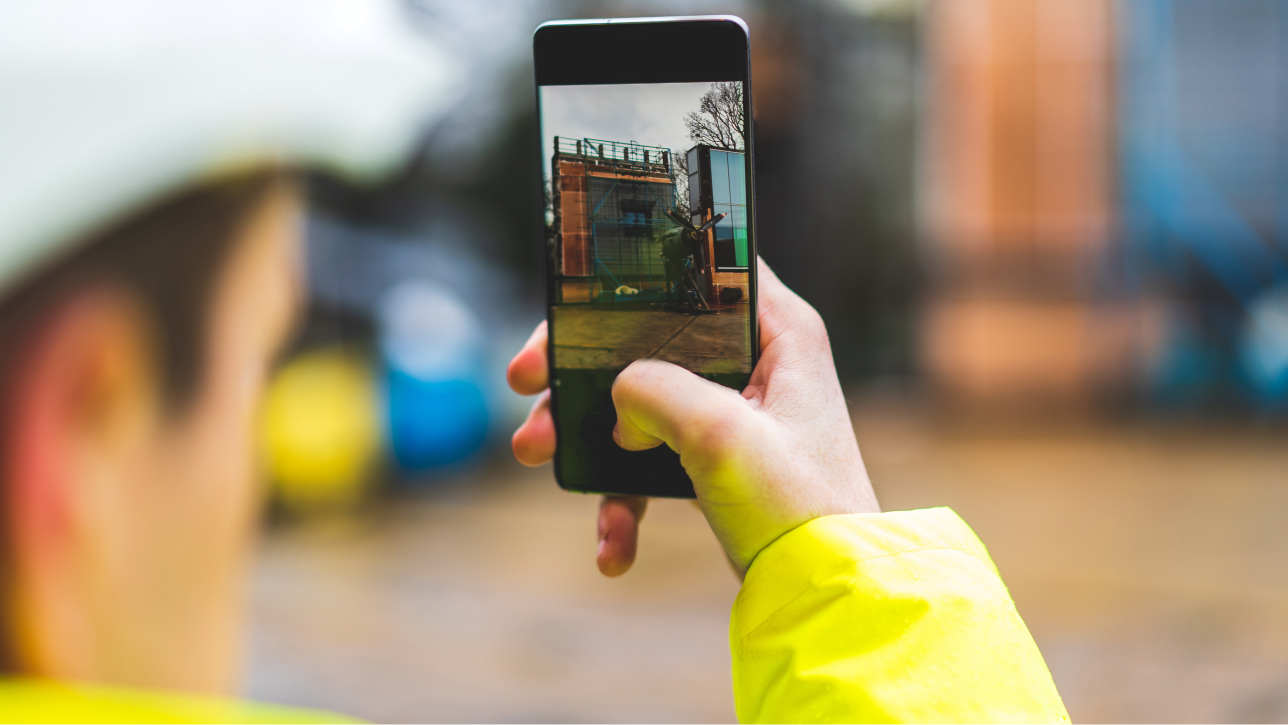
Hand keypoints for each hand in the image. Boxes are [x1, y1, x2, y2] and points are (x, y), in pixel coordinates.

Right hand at [507, 258, 878, 574]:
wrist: (826, 596)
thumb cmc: (800, 509)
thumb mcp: (722, 436)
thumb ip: (655, 391)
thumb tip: (617, 397)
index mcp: (777, 331)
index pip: (698, 267)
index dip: (629, 278)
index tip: (568, 307)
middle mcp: (757, 361)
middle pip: (647, 337)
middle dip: (579, 366)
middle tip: (527, 382)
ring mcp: (734, 413)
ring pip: (638, 402)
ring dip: (583, 433)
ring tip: (535, 454)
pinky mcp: (717, 461)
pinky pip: (652, 464)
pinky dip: (623, 500)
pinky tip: (613, 548)